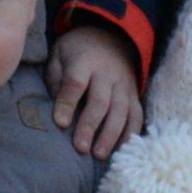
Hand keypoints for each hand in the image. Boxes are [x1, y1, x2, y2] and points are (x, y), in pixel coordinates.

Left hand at [48, 26, 142, 157]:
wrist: (110, 37)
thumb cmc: (77, 52)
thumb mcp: (60, 54)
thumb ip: (55, 78)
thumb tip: (56, 107)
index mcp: (84, 61)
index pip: (75, 83)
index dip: (67, 103)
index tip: (60, 123)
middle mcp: (107, 74)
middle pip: (100, 101)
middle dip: (90, 126)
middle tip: (80, 148)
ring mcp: (124, 85)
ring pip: (120, 111)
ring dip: (110, 135)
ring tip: (99, 155)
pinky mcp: (134, 95)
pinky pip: (136, 116)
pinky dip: (130, 134)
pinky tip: (122, 151)